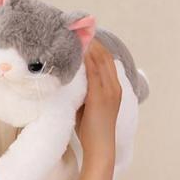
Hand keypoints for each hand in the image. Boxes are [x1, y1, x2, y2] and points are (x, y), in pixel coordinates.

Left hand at [75, 39, 120, 166]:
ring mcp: (109, 91)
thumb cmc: (90, 131)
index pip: (106, 60)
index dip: (96, 46)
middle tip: (77, 30)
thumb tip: (66, 81)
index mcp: (113, 88)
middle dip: (92, 42)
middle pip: (104, 56)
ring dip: (88, 47)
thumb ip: (81, 92)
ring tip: (75, 36)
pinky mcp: (100, 97)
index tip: (83, 36)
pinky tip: (75, 53)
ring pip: (100, 61)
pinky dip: (86, 61)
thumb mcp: (86, 106)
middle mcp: (114, 86)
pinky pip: (93, 73)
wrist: (100, 148)